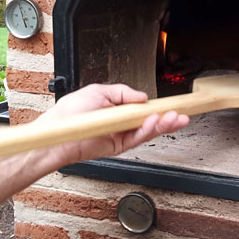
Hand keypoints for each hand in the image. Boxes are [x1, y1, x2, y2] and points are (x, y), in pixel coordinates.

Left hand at [36, 84, 188, 165]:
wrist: (57, 133)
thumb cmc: (69, 113)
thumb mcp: (98, 91)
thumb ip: (123, 92)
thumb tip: (142, 96)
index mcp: (116, 108)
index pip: (142, 108)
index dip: (158, 107)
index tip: (173, 104)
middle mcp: (120, 123)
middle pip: (149, 121)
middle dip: (166, 118)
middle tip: (181, 114)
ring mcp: (119, 136)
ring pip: (146, 131)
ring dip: (162, 125)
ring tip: (175, 119)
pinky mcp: (117, 147)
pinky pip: (136, 139)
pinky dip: (147, 130)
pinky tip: (155, 123)